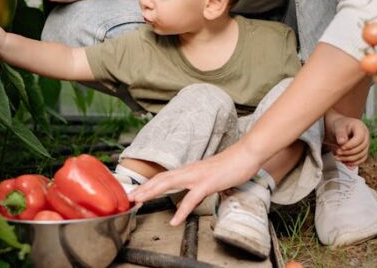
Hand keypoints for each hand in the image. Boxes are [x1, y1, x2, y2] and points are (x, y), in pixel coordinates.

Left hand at [129, 143, 258, 225]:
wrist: (246, 155)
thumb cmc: (230, 166)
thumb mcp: (209, 178)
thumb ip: (197, 187)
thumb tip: (188, 198)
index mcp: (189, 170)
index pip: (164, 176)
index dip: (149, 184)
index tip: (137, 192)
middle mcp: (189, 171)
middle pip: (161, 178)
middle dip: (144, 188)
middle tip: (130, 197)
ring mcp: (197, 176)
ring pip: (169, 183)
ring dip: (152, 192)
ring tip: (140, 201)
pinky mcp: (208, 183)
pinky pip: (191, 198)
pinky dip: (181, 211)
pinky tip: (175, 220)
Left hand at [325, 113, 369, 166]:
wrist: (340, 129)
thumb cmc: (340, 126)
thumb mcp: (339, 127)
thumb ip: (340, 134)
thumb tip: (342, 142)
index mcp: (361, 128)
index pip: (359, 139)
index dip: (351, 145)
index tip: (341, 147)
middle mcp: (366, 137)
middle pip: (361, 148)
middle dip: (348, 153)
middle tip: (337, 153)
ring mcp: (366, 145)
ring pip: (361, 156)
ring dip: (349, 159)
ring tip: (337, 158)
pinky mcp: (363, 152)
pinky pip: (361, 160)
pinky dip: (352, 163)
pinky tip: (343, 162)